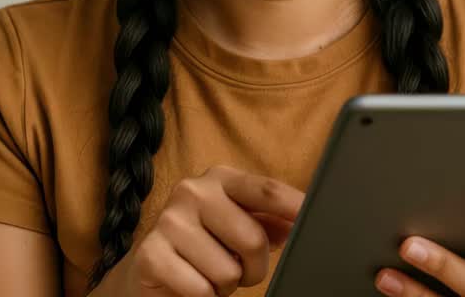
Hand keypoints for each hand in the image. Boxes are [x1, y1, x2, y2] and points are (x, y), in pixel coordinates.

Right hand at [94, 165, 304, 296]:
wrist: (150, 267)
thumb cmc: (204, 245)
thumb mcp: (237, 225)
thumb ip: (268, 220)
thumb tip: (299, 221)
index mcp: (220, 178)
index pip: (267, 191)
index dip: (295, 207)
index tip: (314, 220)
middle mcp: (192, 191)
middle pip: (253, 239)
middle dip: (254, 268)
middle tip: (238, 269)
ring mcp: (169, 221)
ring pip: (228, 271)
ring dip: (224, 285)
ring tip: (208, 274)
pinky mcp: (151, 254)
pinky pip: (201, 290)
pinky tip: (190, 284)